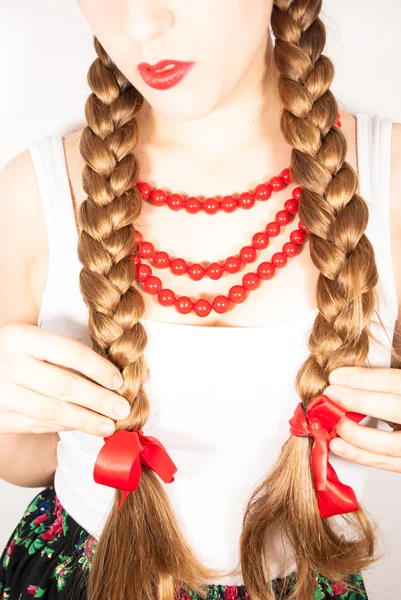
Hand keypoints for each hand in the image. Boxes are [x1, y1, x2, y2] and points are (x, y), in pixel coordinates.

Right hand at [0, 323, 129, 436]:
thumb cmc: (12, 353)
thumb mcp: (30, 341)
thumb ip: (62, 354)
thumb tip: (110, 376)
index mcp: (20, 337)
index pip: (71, 353)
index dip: (100, 369)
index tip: (119, 382)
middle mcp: (7, 363)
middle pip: (64, 385)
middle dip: (98, 400)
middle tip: (122, 409)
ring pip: (52, 410)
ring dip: (85, 420)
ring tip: (108, 426)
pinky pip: (36, 425)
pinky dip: (63, 427)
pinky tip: (81, 426)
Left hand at [323, 366, 400, 472]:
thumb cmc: (397, 403)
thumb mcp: (395, 388)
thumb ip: (378, 386)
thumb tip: (344, 381)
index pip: (394, 382)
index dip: (365, 379)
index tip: (336, 377)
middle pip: (393, 408)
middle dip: (358, 401)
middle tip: (331, 396)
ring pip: (389, 444)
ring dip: (355, 434)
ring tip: (333, 424)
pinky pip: (384, 462)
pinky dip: (359, 455)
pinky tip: (338, 446)